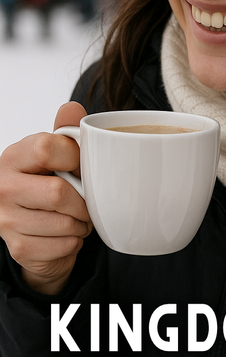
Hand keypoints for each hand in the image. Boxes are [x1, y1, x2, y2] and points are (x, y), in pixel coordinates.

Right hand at [0, 102, 92, 294]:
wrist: (31, 225)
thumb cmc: (48, 180)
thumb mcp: (55, 152)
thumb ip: (66, 130)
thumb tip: (72, 108)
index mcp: (14, 156)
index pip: (46, 149)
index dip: (74, 157)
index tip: (79, 165)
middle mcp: (3, 187)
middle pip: (58, 193)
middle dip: (84, 200)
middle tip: (87, 200)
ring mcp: (7, 221)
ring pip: (65, 223)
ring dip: (83, 223)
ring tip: (79, 216)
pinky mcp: (18, 248)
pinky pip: (64, 246)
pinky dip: (75, 241)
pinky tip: (68, 233)